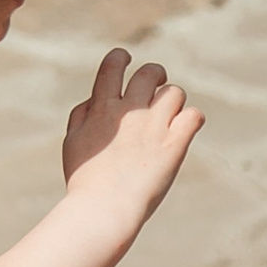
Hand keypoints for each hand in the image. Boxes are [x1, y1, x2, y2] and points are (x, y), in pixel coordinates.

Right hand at [61, 48, 203, 219]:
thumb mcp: (72, 142)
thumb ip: (82, 115)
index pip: (113, 64)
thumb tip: (96, 98)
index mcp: (102, 108)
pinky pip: (194, 116)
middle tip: (155, 91)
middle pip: (150, 73)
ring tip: (168, 118)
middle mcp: (130, 112)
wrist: (103, 209)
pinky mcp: (174, 146)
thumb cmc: (85, 179)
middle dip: (155, 76)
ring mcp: (154, 127)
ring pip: (175, 93)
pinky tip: (184, 130)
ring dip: (172, 102)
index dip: (121, 58)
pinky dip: (191, 120)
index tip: (126, 62)